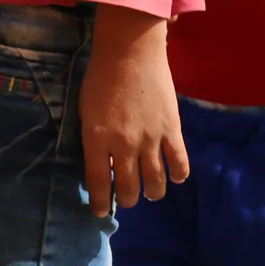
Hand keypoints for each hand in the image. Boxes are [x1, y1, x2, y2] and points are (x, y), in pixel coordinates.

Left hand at [79, 5, 189, 217]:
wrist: (130, 53)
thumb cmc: (100, 77)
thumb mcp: (86, 110)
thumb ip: (95, 138)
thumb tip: (104, 163)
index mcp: (96, 138)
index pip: (98, 180)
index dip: (99, 201)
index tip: (98, 212)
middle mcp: (123, 144)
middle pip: (128, 185)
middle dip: (125, 200)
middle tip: (125, 202)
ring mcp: (150, 139)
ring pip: (155, 180)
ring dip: (152, 192)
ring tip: (150, 195)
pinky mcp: (171, 130)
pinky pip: (179, 161)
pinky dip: (178, 174)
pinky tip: (176, 179)